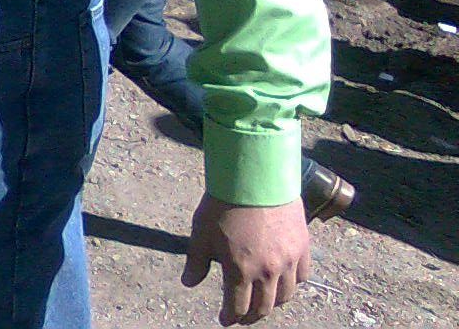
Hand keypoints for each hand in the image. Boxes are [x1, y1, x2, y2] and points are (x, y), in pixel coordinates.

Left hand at [182, 195, 308, 324]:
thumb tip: (189, 283)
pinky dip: (293, 284)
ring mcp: (288, 260)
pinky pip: (303, 276)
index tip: (225, 319)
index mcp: (240, 270)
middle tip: (242, 317)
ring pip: (285, 295)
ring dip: (273, 304)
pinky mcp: (302, 247)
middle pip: (263, 307)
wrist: (253, 177)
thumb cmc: (223, 204)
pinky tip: (283, 282)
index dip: (230, 317)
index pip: (238, 307)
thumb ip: (196, 262)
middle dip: (250, 316)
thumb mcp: (201, 233)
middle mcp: (268, 271)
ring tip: (262, 302)